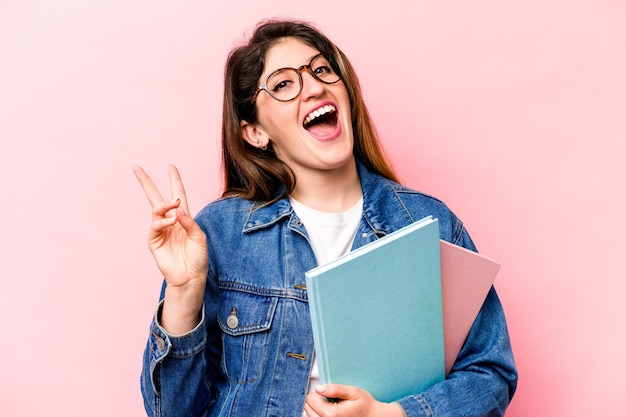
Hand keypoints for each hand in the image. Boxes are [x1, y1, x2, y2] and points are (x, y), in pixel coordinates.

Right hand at [133, 165, 207, 333]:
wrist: (191, 277)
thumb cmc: (198, 257)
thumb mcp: (199, 236)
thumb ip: (189, 221)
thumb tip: (177, 206)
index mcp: (183, 217)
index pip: (177, 194)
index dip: (175, 180)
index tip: (171, 166)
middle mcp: (170, 221)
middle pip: (156, 197)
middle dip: (146, 182)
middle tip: (136, 167)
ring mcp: (160, 230)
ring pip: (156, 210)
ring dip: (165, 205)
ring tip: (174, 204)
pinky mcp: (154, 241)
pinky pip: (155, 226)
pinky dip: (163, 222)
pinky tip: (172, 221)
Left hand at [304, 384, 404, 416]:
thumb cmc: (365, 405)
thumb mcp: (353, 392)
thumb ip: (335, 389)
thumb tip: (318, 388)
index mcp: (331, 414)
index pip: (310, 398)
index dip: (320, 393)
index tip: (331, 395)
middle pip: (307, 408)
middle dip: (318, 402)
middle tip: (333, 402)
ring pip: (309, 415)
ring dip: (318, 410)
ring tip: (333, 409)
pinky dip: (319, 416)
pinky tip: (331, 415)